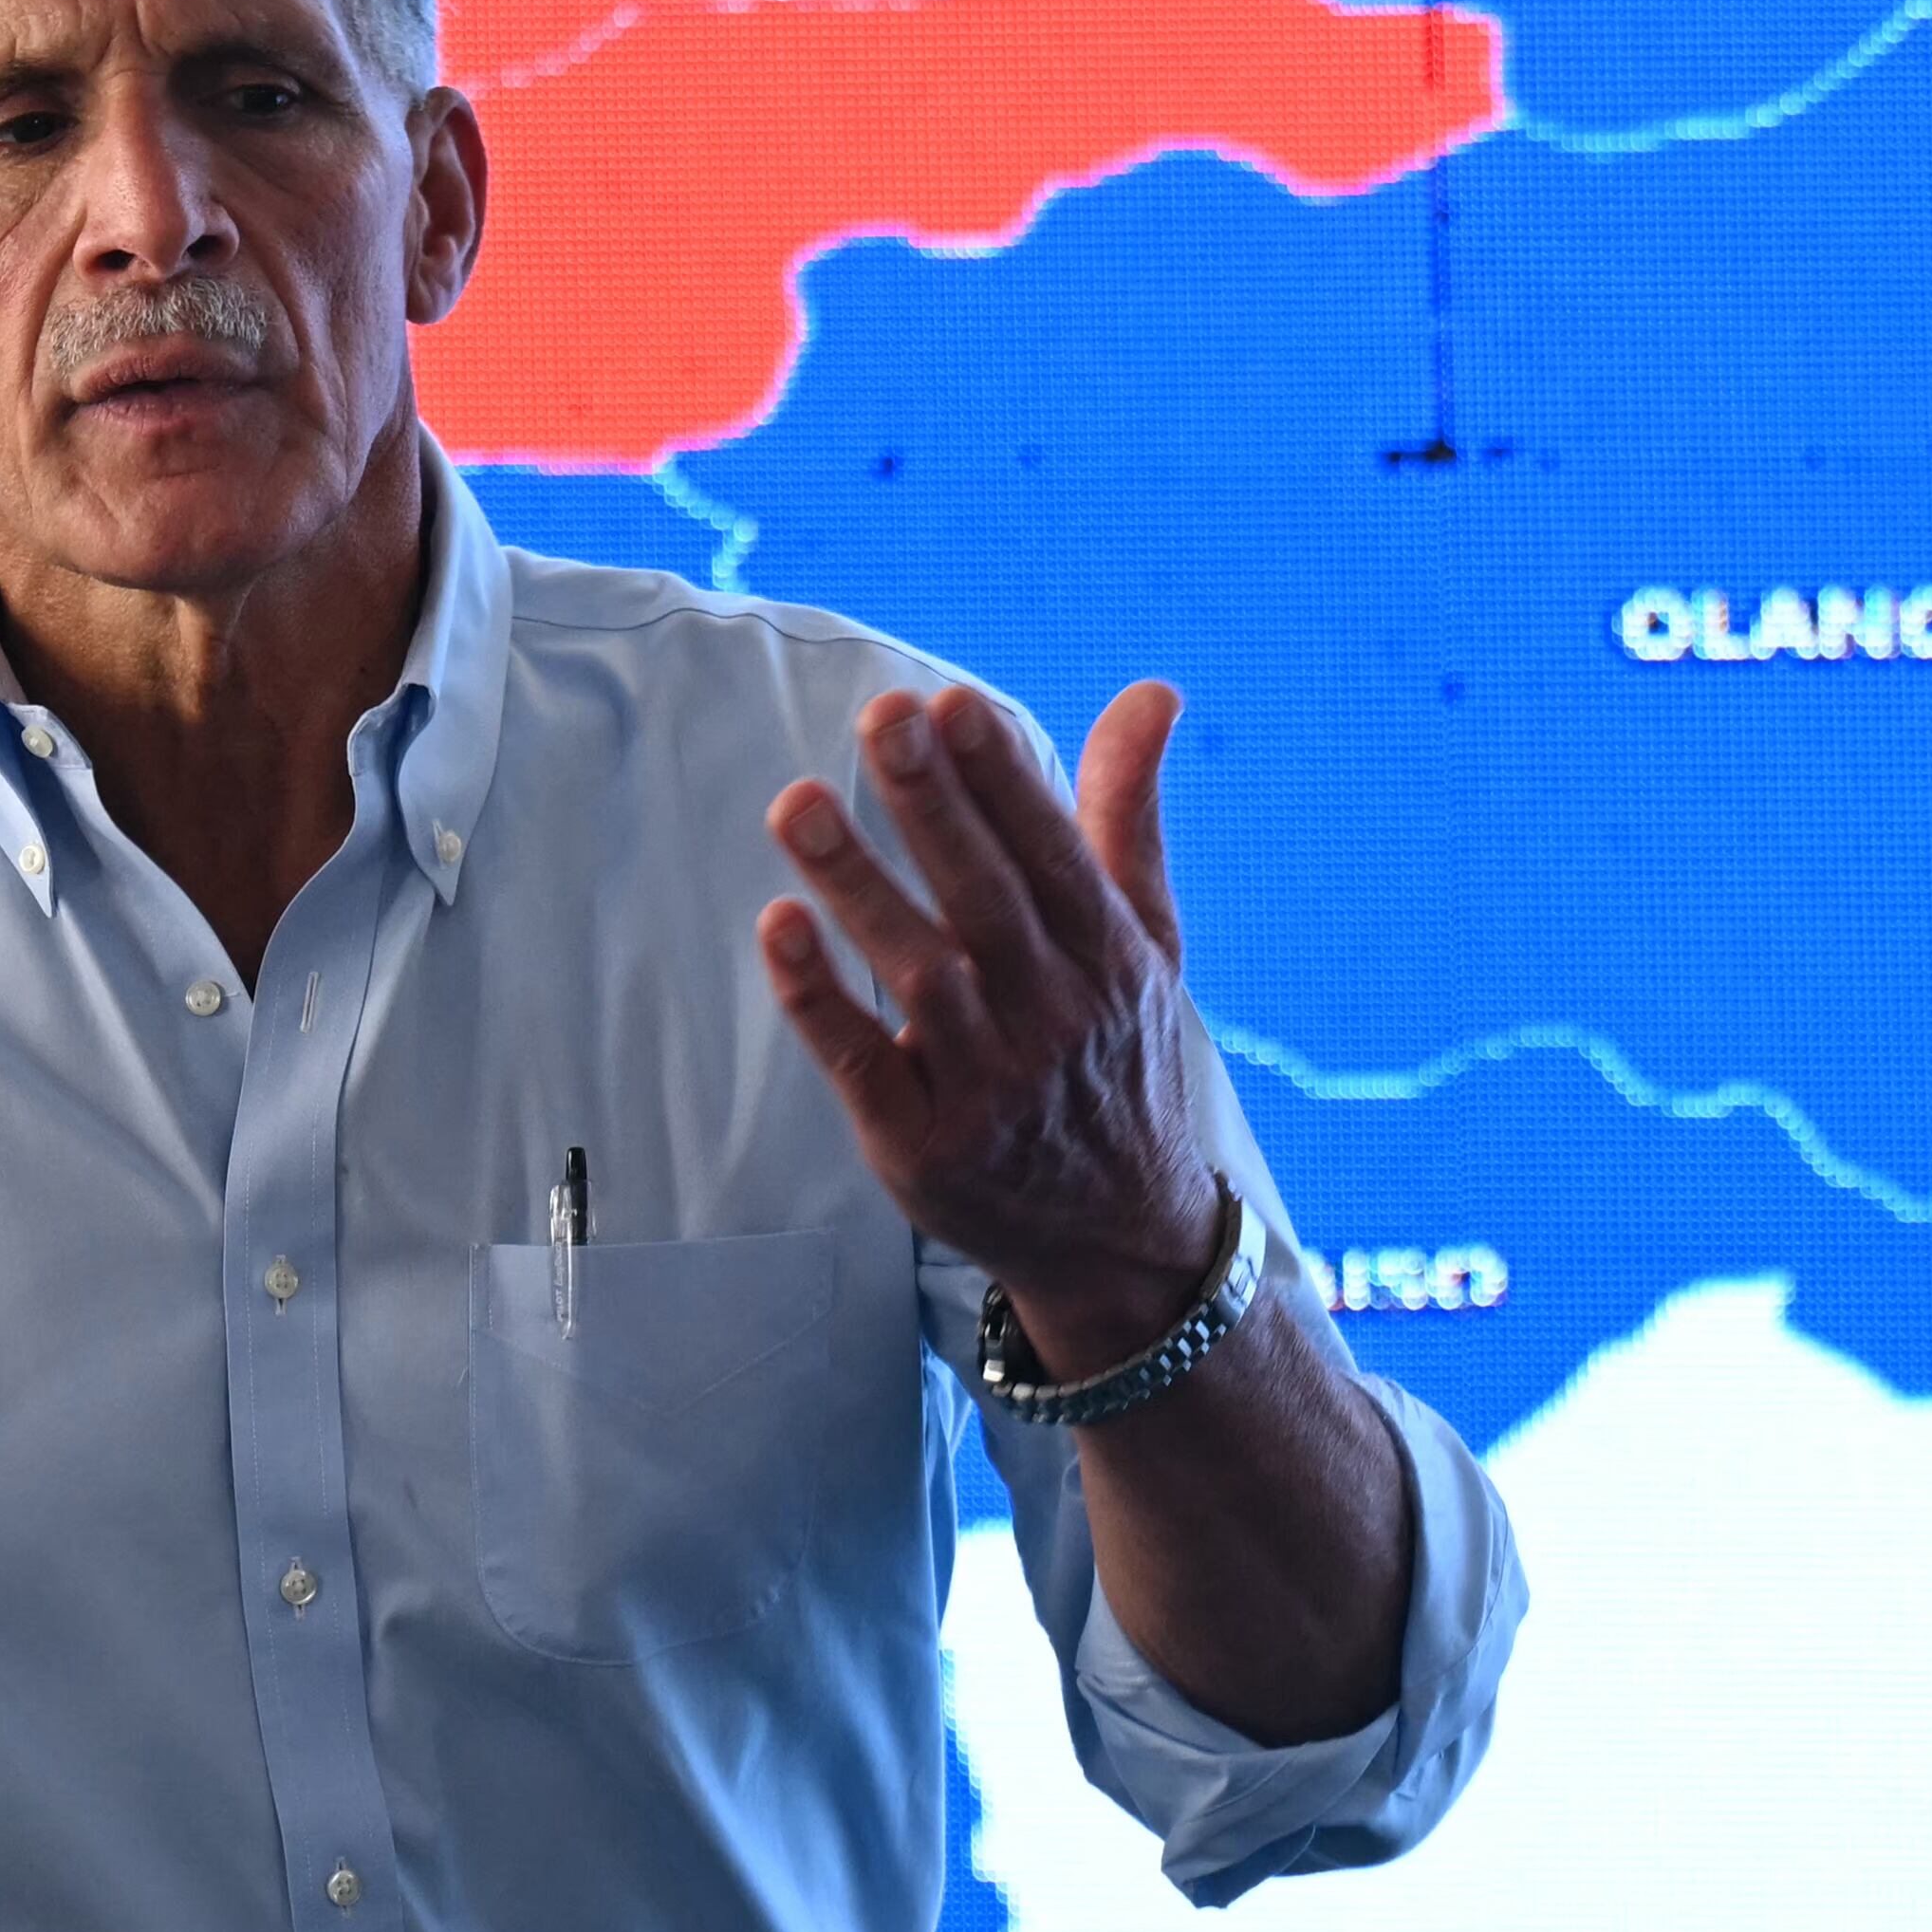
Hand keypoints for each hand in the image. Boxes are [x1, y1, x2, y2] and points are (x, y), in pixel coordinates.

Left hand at [760, 680, 1222, 1367]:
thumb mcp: (1144, 939)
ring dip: (856, 886)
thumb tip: (1151, 692)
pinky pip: (864, 1062)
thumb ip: (1126, 814)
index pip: (1052, 853)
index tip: (953, 703)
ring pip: (918, 973)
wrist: (1122, 1239)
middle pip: (985, 899)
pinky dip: (821, 999)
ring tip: (797, 805)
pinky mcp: (923, 1144)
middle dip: (933, 805)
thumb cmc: (1118, 1058)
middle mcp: (1053, 1017)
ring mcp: (987, 1085)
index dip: (1004, 778)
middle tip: (881, 719)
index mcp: (1107, 957)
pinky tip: (779, 928)